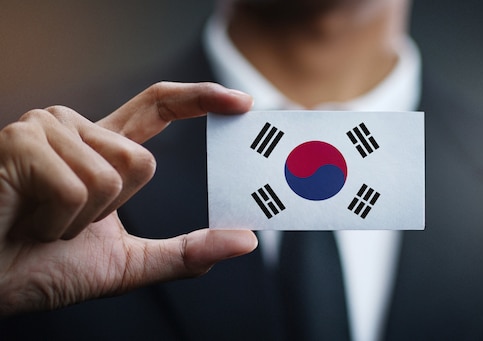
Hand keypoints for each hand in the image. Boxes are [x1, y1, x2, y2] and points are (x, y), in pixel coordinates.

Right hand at [0, 82, 256, 315]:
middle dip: (112, 211)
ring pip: (114, 174)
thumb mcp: (128, 264)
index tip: (241, 102)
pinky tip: (26, 220)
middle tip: (66, 224)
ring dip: (82, 220)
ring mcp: (45, 129)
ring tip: (41, 221)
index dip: (200, 98)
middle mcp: (74, 128)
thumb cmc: (41, 267)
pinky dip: (58, 223)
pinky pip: (78, 187)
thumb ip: (185, 252)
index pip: (158, 106)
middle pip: (143, 161)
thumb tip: (245, 241)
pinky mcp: (21, 142)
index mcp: (100, 149)